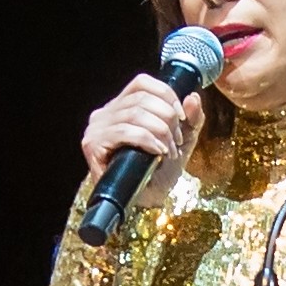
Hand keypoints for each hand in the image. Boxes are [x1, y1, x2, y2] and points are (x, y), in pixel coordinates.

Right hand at [79, 73, 196, 181]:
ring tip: (170, 150)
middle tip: (177, 141)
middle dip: (167, 118)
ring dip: (160, 132)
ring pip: (135, 114)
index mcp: (121, 107)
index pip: (142, 82)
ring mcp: (96, 129)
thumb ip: (191, 119)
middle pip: (141, 98)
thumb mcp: (182, 141)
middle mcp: (104, 113)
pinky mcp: (93, 146)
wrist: (146, 202)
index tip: (182, 116)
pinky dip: (147, 139)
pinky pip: (124, 131)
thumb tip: (192, 97)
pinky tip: (158, 152)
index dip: (166, 94)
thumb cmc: (159, 172)